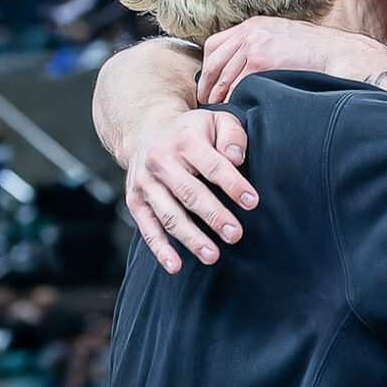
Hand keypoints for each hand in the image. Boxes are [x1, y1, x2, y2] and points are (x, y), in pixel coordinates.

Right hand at [124, 108, 254, 272]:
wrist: (146, 131)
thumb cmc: (191, 133)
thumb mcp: (216, 120)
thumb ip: (232, 135)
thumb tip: (236, 158)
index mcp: (185, 140)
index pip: (212, 165)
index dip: (232, 184)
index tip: (252, 202)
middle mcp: (161, 161)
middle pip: (189, 192)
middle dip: (213, 215)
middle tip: (235, 235)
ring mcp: (145, 183)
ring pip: (169, 214)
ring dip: (190, 238)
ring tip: (212, 256)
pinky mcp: (135, 201)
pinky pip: (147, 228)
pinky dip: (160, 249)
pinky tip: (175, 266)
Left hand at [199, 17, 386, 104]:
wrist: (336, 54)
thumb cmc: (314, 52)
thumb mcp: (281, 38)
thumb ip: (259, 47)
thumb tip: (241, 69)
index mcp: (252, 26)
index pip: (214, 45)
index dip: (207, 68)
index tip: (207, 84)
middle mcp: (249, 33)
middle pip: (213, 62)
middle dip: (207, 85)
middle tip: (206, 103)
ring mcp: (253, 47)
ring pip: (223, 76)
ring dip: (218, 96)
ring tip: (218, 111)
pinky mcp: (260, 63)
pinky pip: (236, 86)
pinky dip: (232, 100)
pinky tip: (234, 110)